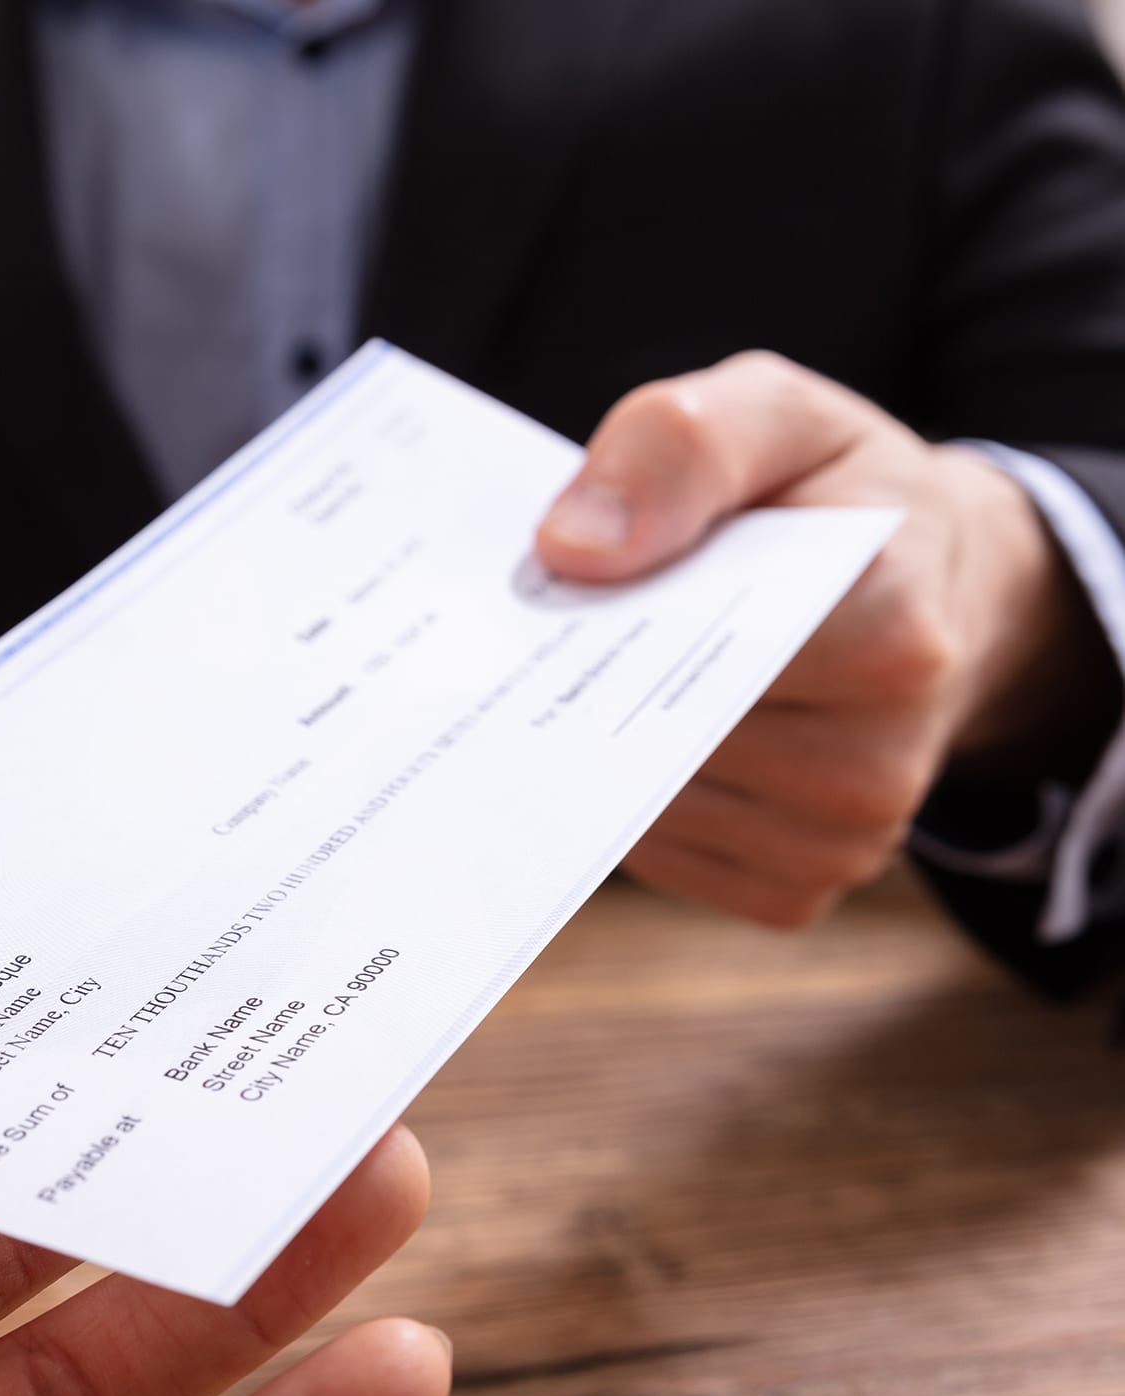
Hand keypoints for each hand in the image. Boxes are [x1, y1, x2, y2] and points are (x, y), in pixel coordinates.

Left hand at [536, 351, 1115, 927]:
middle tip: (549, 638)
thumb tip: (573, 550)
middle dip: (594, 689)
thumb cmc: (836, 497)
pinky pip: (660, 859)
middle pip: (660, 741)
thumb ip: (680, 447)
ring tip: (608, 679)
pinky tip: (638, 742)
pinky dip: (626, 805)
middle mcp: (876, 759)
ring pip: (645, 811)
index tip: (553, 588)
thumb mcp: (776, 416)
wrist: (933, 590)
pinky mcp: (793, 891)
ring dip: (601, 750)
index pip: (701, 651)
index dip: (609, 622)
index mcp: (890, 626)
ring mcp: (840, 841)